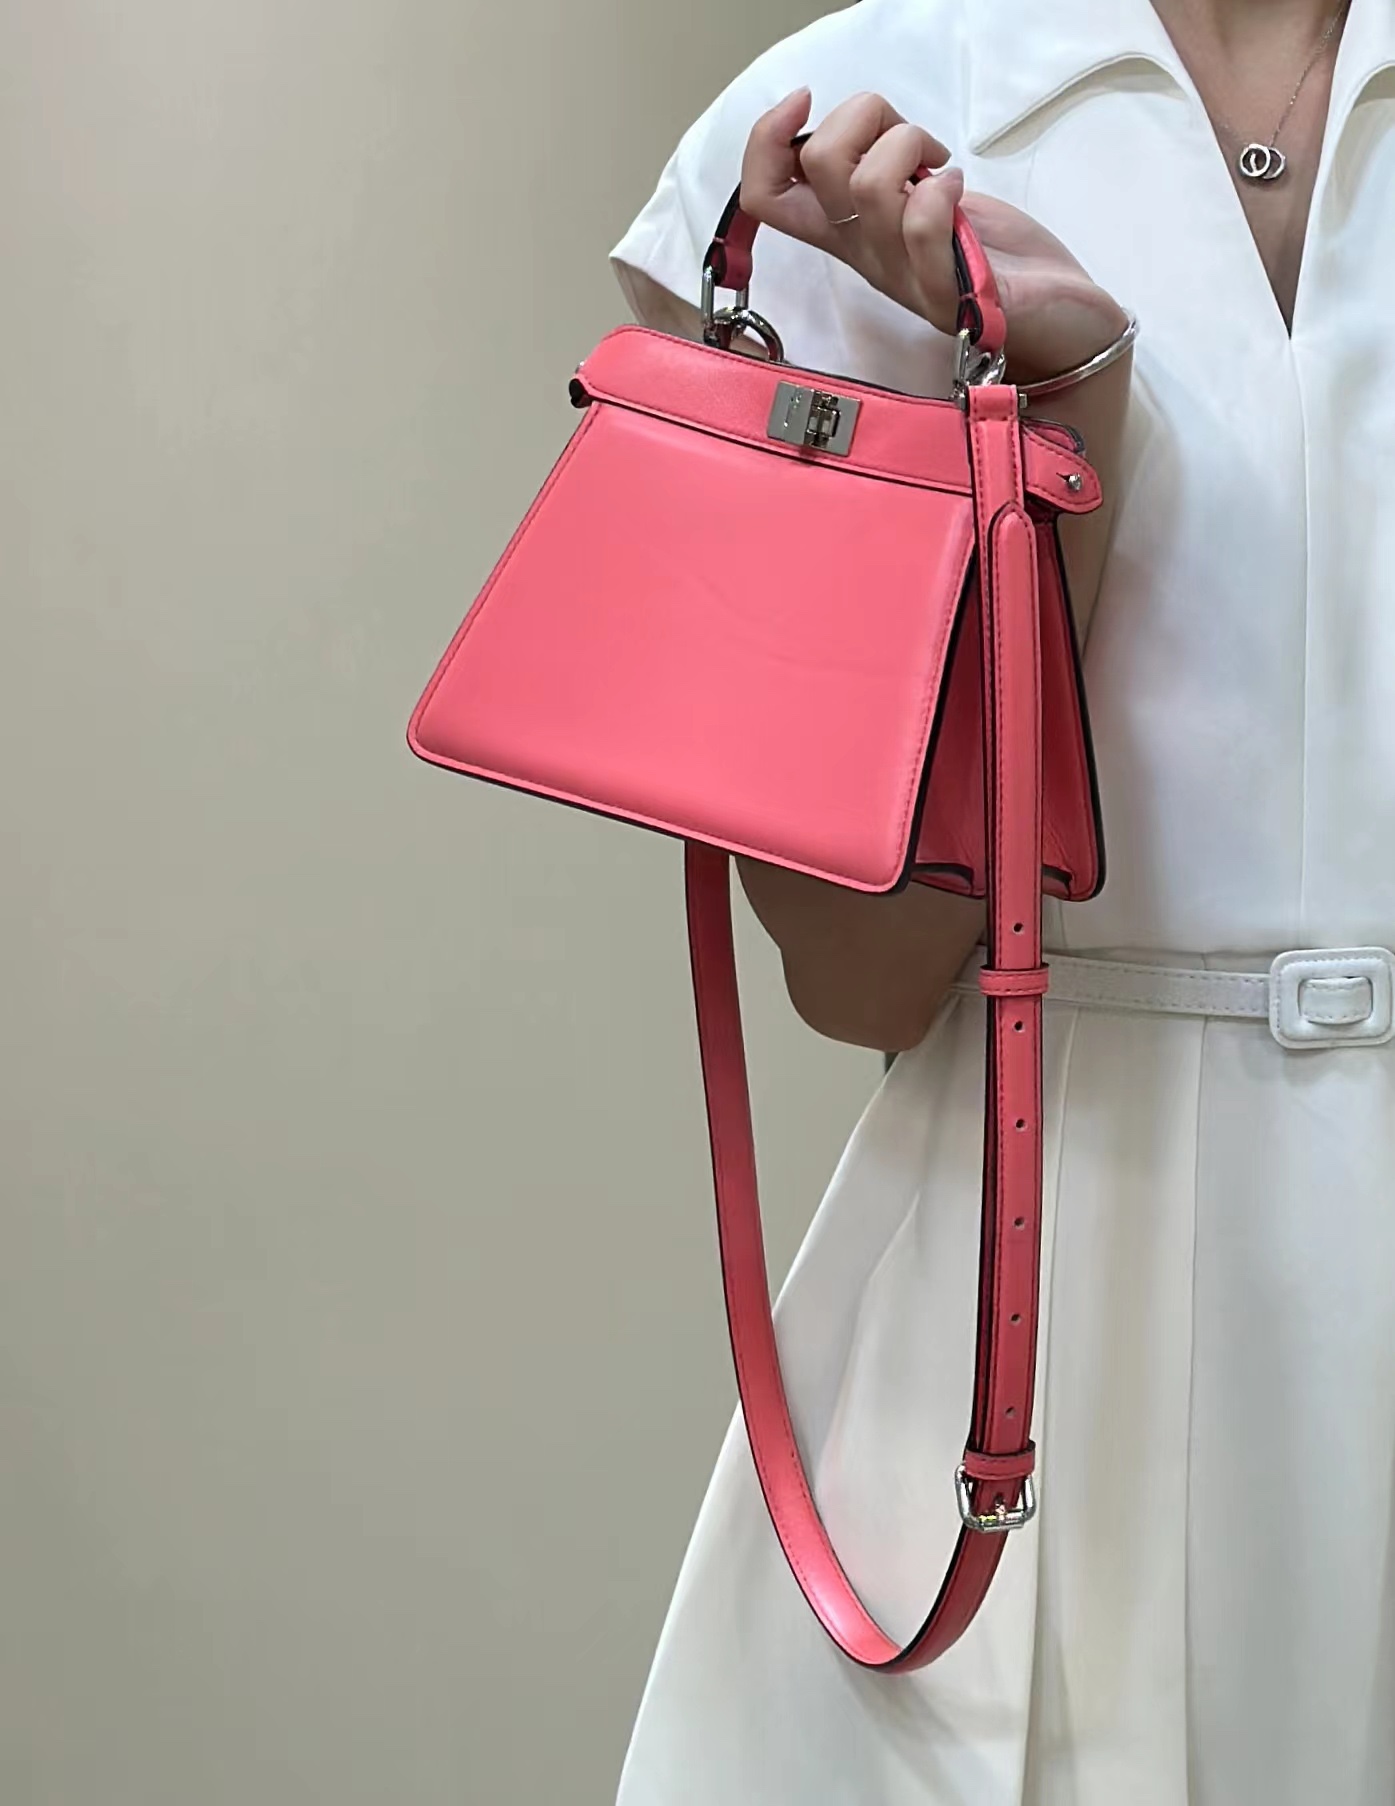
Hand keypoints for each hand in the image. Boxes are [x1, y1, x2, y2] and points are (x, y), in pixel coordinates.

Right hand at [739, 88, 1128, 385]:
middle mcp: (867, 258)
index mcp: (851, 237)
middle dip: (864, 116)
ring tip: (940, 164)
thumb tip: (868, 127)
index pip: (766, 196)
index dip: (766, 141)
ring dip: (910, 145)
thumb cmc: (995, 257)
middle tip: (910, 140)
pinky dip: (942, 188)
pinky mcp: (946, 292)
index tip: (804, 104)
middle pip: (818, 167)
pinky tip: (960, 192)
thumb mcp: (925, 198)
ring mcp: (903, 277)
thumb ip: (890, 169)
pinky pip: (921, 223)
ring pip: (867, 185)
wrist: (1061, 319)